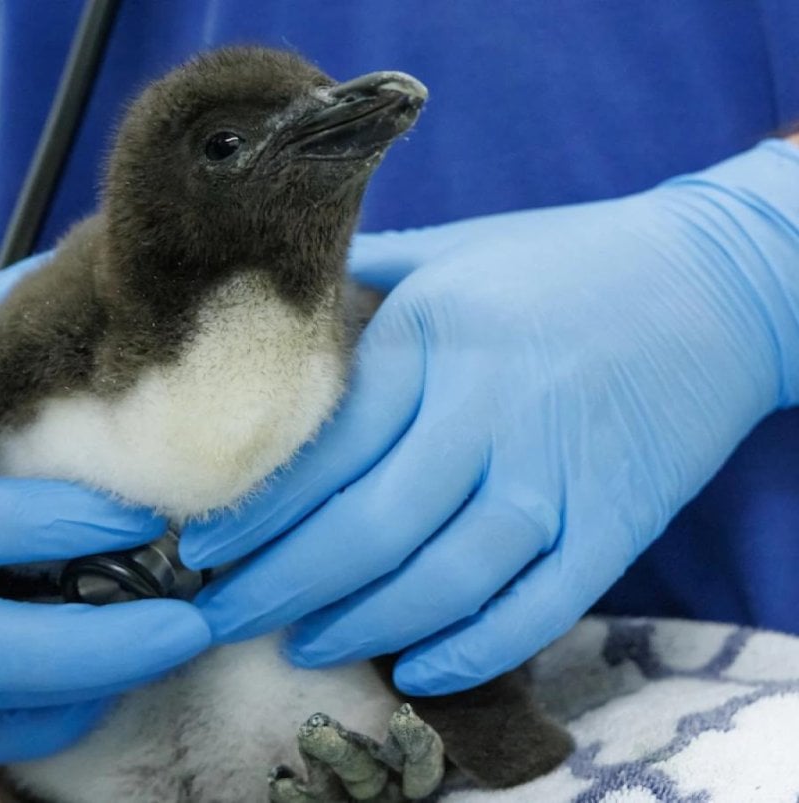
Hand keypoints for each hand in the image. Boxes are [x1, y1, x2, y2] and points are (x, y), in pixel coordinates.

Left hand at [181, 140, 798, 694]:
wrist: (719, 280)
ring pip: (442, 579)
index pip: (325, 446)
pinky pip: (537, 608)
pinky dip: (474, 651)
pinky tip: (415, 670)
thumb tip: (276, 310)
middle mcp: (490, 408)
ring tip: (300, 644)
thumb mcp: (456, 248)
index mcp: (436, 336)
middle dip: (280, 586)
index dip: (257, 509)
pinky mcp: (614, 522)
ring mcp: (557, 472)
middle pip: (367, 527)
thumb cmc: (565, 261)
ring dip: (360, 627)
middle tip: (221, 616)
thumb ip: (364, 280)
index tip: (203, 545)